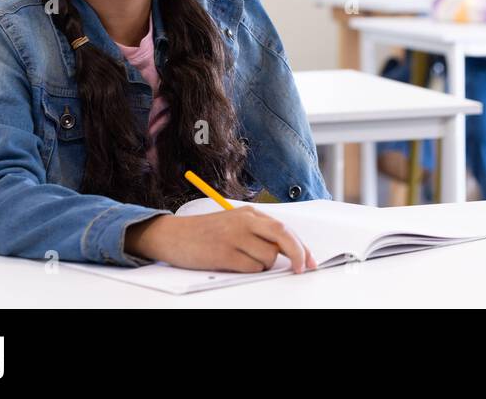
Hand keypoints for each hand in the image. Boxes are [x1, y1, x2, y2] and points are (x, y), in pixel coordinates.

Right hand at [125, 206, 316, 272]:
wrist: (174, 236)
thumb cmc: (207, 233)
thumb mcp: (235, 224)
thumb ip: (259, 233)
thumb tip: (288, 251)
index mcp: (250, 213)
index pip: (285, 228)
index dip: (301, 246)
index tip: (310, 261)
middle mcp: (245, 222)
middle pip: (283, 237)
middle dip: (298, 255)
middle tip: (302, 269)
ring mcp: (234, 237)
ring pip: (269, 257)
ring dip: (264, 265)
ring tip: (244, 260)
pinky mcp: (224, 253)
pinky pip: (251, 268)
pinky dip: (250, 271)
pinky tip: (234, 264)